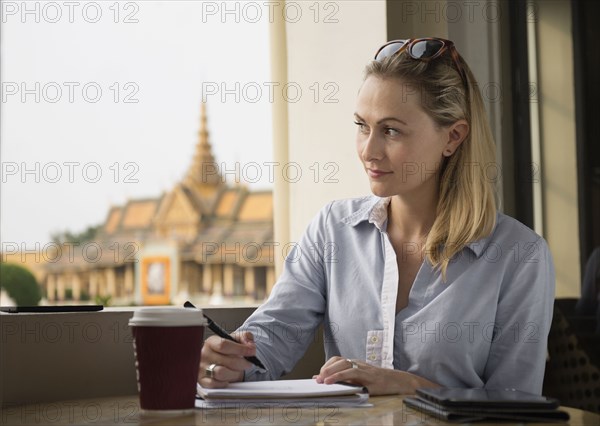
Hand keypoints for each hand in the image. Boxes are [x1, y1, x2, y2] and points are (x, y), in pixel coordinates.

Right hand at [198, 331, 255, 387]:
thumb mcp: (236, 339)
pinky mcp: (203, 381)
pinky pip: (216, 384)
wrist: (217, 361)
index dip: (240, 349)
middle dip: (242, 363)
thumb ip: (245, 337)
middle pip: (226, 360)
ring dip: (235, 373)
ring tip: (238, 370)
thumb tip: (250, 345)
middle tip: (248, 364)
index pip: (224, 345)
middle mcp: (204, 354)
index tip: (251, 351)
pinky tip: (229, 377)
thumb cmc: (227, 350)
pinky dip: (226, 382)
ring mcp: (202, 368)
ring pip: (221, 373)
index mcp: (211, 342)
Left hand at [313, 356, 439, 395]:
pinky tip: (330, 382)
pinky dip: (337, 376)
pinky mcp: (367, 374)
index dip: (326, 366)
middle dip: (325, 369)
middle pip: (337, 360)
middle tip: (317, 379)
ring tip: (321, 380)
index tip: (318, 375)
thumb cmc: (380, 383)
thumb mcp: (361, 382)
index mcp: (356, 364)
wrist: (398, 382)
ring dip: (329, 371)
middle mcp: (358, 363)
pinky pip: (349, 373)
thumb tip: (328, 381)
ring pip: (342, 364)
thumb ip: (346, 381)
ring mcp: (363, 367)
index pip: (337, 360)